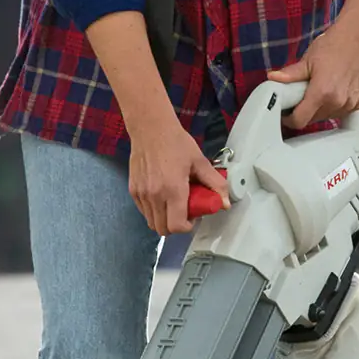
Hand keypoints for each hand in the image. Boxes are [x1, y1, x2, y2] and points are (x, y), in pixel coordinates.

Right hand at [129, 118, 228, 235]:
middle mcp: (154, 195)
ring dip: (164, 219)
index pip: (176, 226)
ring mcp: (141, 194)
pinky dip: (153, 211)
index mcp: (172, 189)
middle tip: (184, 210)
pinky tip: (162, 196)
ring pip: (151, 222)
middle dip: (176, 226)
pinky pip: (143, 212)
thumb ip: (215, 184)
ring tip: (173, 202)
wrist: (150, 128)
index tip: (193, 216)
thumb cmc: (175, 142)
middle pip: (163, 229)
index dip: (187, 227)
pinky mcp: (133, 190)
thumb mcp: (200, 162)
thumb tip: (226, 203)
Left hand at [267, 15, 358, 129]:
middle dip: (304, 111)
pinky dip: (333, 106)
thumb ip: (290, 74)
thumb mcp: (307, 60)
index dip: (289, 119)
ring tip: (318, 90)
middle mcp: (337, 101)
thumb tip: (273, 79)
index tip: (286, 113)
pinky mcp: (358, 102)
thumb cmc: (334, 46)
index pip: (300, 121)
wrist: (355, 38)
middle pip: (312, 120)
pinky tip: (332, 92)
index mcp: (322, 93)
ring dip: (319, 109)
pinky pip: (341, 113)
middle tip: (302, 94)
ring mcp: (350, 103)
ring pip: (326, 117)